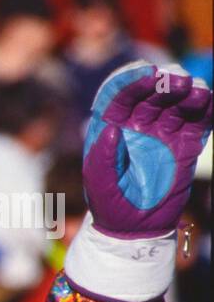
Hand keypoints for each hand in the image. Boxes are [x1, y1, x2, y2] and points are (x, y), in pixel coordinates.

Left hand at [83, 61, 212, 237]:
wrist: (134, 227)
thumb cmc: (109, 203)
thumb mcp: (98, 182)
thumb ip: (102, 156)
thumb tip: (112, 128)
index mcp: (112, 127)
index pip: (119, 96)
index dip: (132, 82)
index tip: (147, 74)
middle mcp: (139, 125)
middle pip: (152, 95)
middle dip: (165, 85)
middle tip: (177, 82)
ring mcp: (164, 133)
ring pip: (178, 105)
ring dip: (189, 93)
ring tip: (197, 91)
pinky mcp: (187, 145)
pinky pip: (199, 122)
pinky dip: (207, 110)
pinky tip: (211, 101)